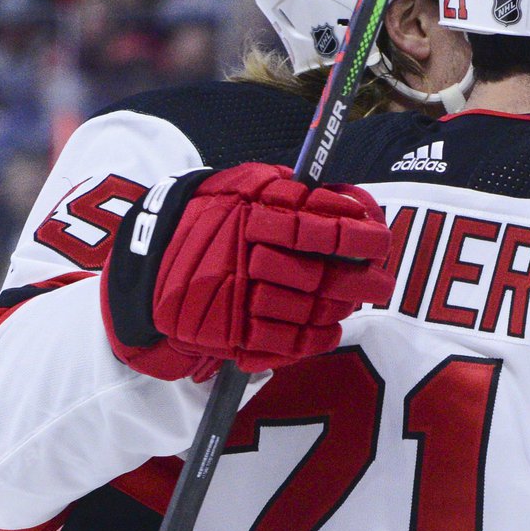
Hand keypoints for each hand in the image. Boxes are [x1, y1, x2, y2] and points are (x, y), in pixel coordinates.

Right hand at [103, 163, 394, 380]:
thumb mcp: (242, 187)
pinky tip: (330, 328)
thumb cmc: (208, 217)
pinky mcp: (228, 334)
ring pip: (307, 311)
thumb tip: (351, 203)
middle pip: (318, 276)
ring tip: (354, 302)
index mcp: (246, 217)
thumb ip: (292, 192)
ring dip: (340, 309)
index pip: (315, 229)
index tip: (381, 241)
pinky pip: (286, 343)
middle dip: (360, 282)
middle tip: (383, 283)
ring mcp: (233, 301)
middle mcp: (240, 260)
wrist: (146, 263)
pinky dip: (317, 338)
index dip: (356, 237)